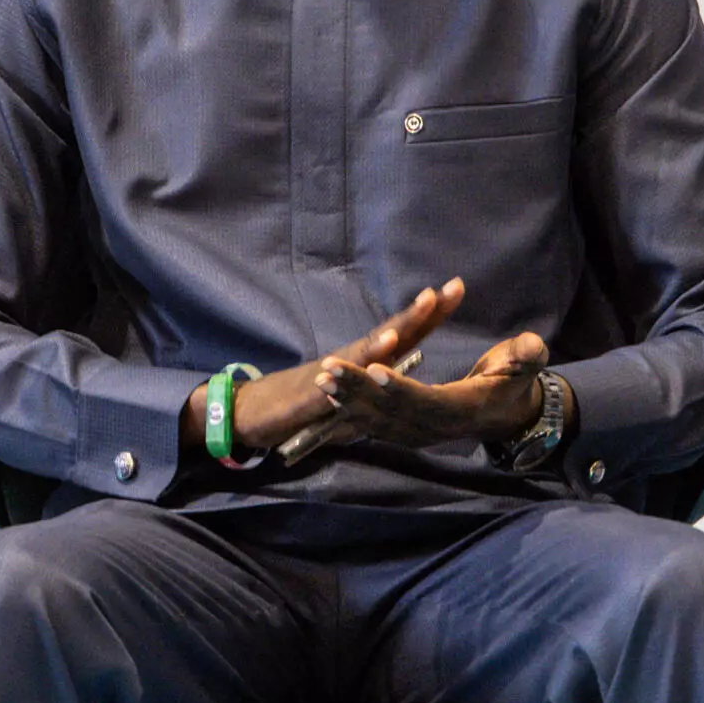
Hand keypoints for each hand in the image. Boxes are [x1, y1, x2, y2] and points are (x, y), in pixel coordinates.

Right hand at [182, 279, 466, 456]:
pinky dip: (358, 367)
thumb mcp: (344, 403)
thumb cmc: (298, 407)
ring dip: (394, 331)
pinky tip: (381, 353)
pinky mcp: (313, 394)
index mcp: (360, 363)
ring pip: (368, 349)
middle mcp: (349, 360)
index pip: (403, 336)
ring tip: (421, 310)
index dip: (429, 316)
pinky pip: (339, 380)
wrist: (247, 414)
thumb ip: (369, 392)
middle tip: (452, 288)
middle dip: (423, 312)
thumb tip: (396, 385)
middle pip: (393, 332)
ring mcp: (332, 373)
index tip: (456, 290)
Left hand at [316, 327, 557, 450]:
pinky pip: (378, 426)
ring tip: (321, 381)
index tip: (374, 369)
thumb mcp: (527, 364)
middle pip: (392, 411)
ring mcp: (421, 433)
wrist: (510, 416)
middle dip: (359, 390)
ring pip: (379, 421)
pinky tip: (330, 396)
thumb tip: (532, 346)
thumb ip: (527, 355)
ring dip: (348, 401)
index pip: (425, 400)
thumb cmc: (515, 382)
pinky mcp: (411, 432)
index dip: (400, 387)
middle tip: (329, 369)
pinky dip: (353, 412)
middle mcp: (436, 426)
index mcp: (460, 408)